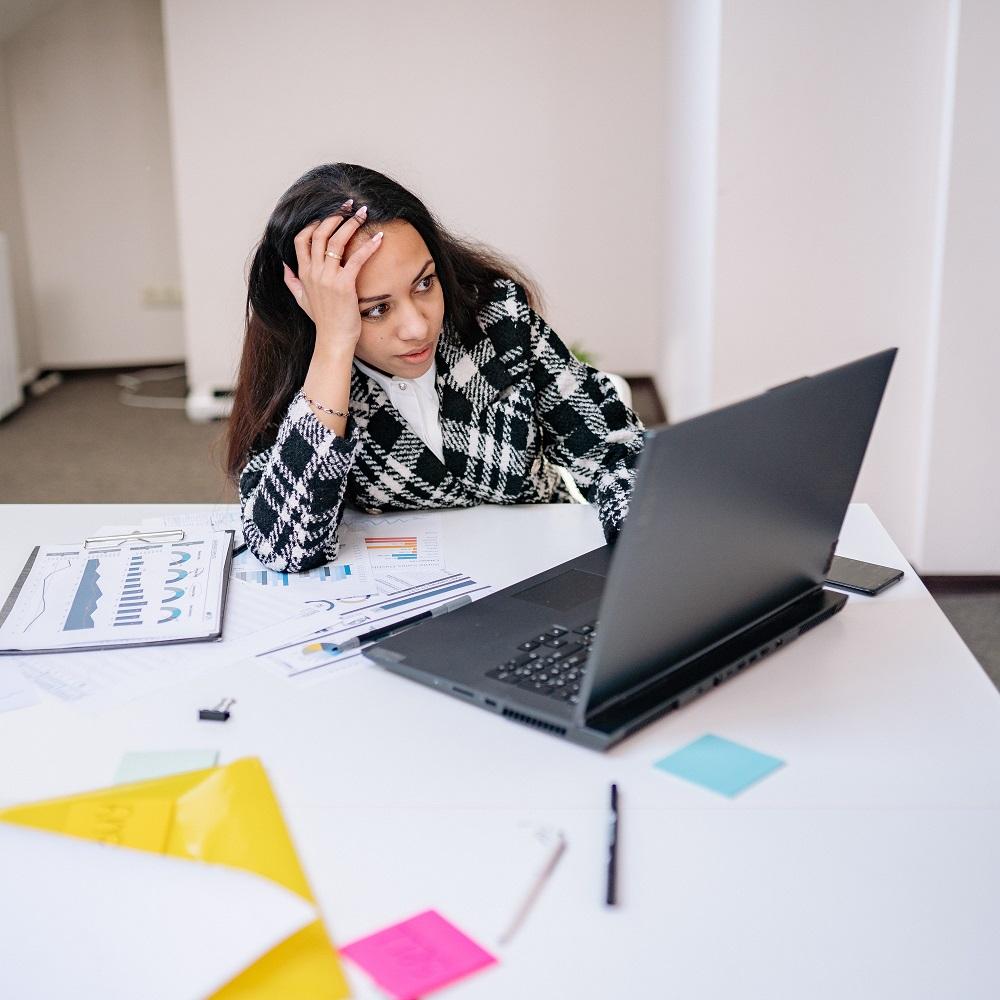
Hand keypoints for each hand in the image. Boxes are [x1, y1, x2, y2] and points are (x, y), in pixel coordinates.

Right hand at [284, 201, 383, 353]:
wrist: (333, 340)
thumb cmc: (322, 321)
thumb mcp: (301, 300)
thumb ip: (292, 282)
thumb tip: (284, 268)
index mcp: (303, 273)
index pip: (303, 239)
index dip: (315, 223)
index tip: (330, 215)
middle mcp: (314, 272)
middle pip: (320, 233)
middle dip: (336, 215)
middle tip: (350, 206)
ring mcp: (328, 278)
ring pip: (336, 241)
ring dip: (351, 223)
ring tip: (363, 214)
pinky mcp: (344, 285)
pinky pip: (356, 259)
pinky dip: (368, 246)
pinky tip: (379, 238)